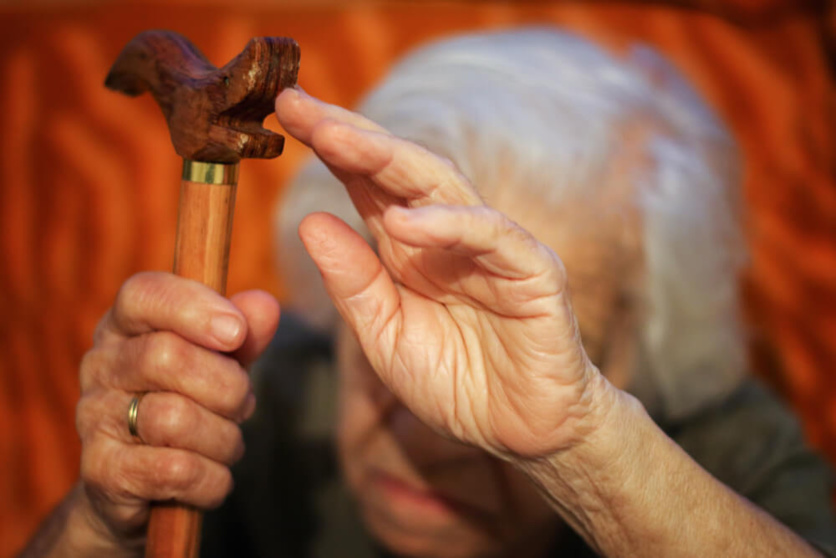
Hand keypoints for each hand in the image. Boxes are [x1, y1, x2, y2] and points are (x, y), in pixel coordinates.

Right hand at [74, 272, 278, 547]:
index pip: (142, 293)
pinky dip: (212, 478)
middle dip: (227, 386)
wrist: (140, 488)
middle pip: (167, 356)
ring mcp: (94, 418)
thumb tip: (265, 305)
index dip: (193, 307)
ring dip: (223, 437)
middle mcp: (101, 365)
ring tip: (224, 443)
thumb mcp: (222, 363)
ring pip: (175, 418)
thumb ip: (244, 334)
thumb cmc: (188, 405)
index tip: (236, 332)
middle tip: (241, 404)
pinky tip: (210, 476)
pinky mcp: (103, 472)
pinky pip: (176, 470)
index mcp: (125, 326)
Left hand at [276, 89, 610, 458]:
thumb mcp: (385, 338)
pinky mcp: (533, 271)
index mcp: (408, 248)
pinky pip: (492, 236)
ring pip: (442, 187)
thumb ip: (353, 285)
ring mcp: (492, 247)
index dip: (329, 148)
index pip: (366, 184)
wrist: (522, 431)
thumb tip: (310, 222)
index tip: (285, 116)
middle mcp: (446, 235)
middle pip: (397, 170)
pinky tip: (403, 221)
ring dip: (389, 159)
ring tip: (335, 138)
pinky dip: (450, 225)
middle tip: (297, 106)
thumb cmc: (457, 382)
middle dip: (348, 135)